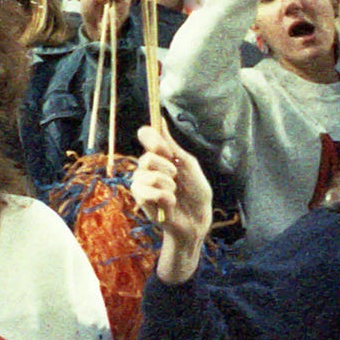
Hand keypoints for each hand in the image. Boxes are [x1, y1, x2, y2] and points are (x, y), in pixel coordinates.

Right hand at [135, 124, 212, 268]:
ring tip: (174, 193)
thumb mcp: (188, 165)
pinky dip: (164, 197)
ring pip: (146, 175)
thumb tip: (161, 119)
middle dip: (167, 169)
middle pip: (147, 158)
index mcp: (160, 155)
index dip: (153, 139)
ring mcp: (142, 183)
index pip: (146, 135)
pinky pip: (145, 192)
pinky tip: (171, 203)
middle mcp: (147, 167)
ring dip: (167, 185)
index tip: (165, 149)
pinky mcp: (141, 200)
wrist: (198, 220)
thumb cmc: (196, 193)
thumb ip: (172, 145)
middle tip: (176, 178)